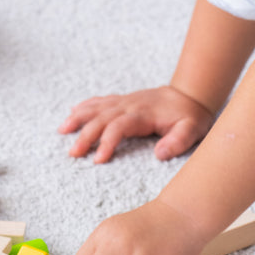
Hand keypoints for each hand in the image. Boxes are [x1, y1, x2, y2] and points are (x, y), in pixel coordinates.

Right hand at [58, 85, 214, 163]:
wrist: (190, 94)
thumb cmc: (191, 116)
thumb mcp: (192, 130)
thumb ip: (178, 141)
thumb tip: (160, 154)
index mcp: (143, 114)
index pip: (119, 127)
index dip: (107, 142)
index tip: (98, 160)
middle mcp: (130, 105)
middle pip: (102, 118)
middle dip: (86, 135)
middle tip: (73, 153)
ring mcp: (125, 101)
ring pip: (97, 108)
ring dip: (79, 118)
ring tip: (62, 131)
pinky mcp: (124, 100)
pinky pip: (101, 101)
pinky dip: (85, 106)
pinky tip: (72, 112)